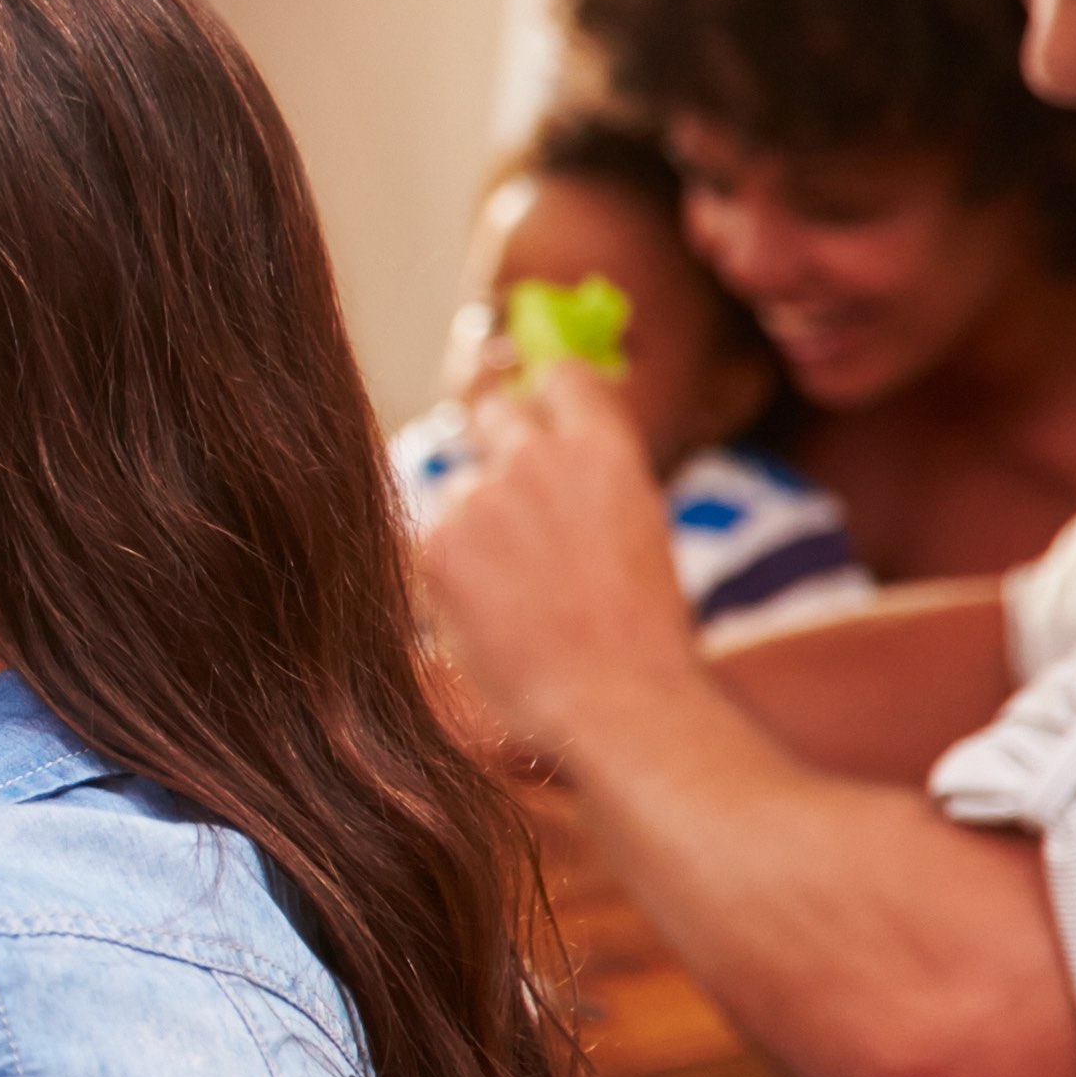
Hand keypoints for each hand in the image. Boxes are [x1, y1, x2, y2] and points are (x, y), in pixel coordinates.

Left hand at [417, 369, 705, 762]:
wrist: (615, 699)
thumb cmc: (640, 630)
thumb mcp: (639, 526)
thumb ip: (592, 475)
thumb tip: (556, 445)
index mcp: (603, 448)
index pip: (560, 377)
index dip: (549, 398)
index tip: (543, 418)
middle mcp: (537, 457)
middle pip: (494, 411)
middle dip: (498, 447)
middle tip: (514, 507)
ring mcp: (480, 497)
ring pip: (459, 488)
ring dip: (476, 524)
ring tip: (519, 593)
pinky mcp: (436, 543)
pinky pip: (435, 540)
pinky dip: (454, 572)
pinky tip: (492, 615)